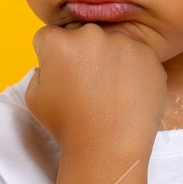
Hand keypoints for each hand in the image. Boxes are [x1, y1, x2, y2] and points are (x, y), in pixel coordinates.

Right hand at [24, 23, 166, 155]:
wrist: (108, 149)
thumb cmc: (68, 127)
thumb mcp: (33, 97)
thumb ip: (40, 69)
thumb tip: (54, 62)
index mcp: (58, 41)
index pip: (51, 37)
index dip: (53, 58)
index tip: (62, 77)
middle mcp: (91, 34)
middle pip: (83, 35)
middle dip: (83, 54)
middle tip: (87, 86)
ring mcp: (124, 43)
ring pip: (113, 44)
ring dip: (110, 60)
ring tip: (109, 93)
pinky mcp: (149, 55)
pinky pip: (137, 56)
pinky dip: (134, 70)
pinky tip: (126, 94)